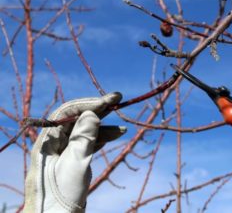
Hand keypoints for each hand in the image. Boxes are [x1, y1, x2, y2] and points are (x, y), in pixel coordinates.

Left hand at [24, 93, 125, 212]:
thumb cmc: (61, 194)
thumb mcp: (76, 162)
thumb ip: (84, 136)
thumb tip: (92, 114)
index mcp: (48, 140)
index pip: (68, 112)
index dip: (89, 103)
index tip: (109, 100)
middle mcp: (54, 143)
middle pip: (78, 119)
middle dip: (98, 110)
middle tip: (118, 99)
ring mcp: (64, 152)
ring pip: (85, 131)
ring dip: (103, 126)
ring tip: (122, 125)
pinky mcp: (73, 161)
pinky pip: (88, 144)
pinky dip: (102, 138)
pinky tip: (117, 134)